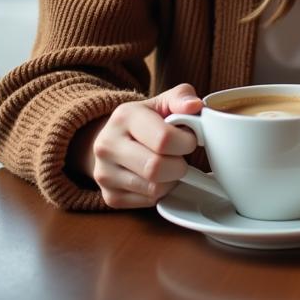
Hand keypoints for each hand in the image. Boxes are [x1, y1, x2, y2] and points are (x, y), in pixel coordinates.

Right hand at [75, 84, 202, 208]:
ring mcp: (104, 174)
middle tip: (181, 156)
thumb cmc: (149, 119)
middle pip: (156, 168)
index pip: (164, 139)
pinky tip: (159, 177)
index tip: (189, 139)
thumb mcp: (165, 101)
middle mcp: (107, 145)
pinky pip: (148, 202)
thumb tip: (195, 105)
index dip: (186, 142)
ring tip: (170, 164)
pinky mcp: (109, 196)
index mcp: (124, 116)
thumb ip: (182, 97)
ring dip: (172, 180)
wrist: (115, 139)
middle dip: (180, 164)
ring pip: (154, 189)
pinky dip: (161, 192)